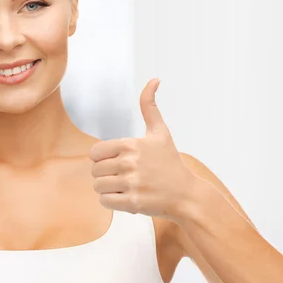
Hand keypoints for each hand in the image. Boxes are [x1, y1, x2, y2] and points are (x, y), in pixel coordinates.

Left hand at [90, 79, 196, 220]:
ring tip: (126, 187)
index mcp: (130, 144)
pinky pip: (104, 201)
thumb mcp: (160, 132)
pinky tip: (126, 198)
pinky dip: (111, 202)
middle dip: (106, 175)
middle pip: (94, 170)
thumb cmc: (170, 162)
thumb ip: (149, 106)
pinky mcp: (132, 202)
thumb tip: (154, 79)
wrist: (187, 195)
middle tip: (123, 177)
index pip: (94, 152)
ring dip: (108, 189)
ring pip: (98, 186)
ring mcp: (131, 183)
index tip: (118, 162)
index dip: (103, 158)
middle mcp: (128, 163)